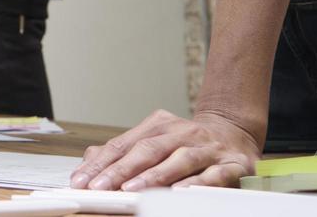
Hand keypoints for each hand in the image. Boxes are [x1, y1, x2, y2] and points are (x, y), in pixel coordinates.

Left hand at [69, 109, 260, 189]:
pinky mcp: (232, 164)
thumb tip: (89, 162)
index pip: (124, 144)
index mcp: (159, 125)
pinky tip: (180, 192)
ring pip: (178, 159)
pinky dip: (196, 183)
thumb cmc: (188, 141)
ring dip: (154, 176)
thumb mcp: (155, 139)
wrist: (235, 132)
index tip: (82, 180)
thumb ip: (125, 150)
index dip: (101, 163)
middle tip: (100, 187)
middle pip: (147, 149)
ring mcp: (207, 147)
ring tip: (132, 189)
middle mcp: (181, 132)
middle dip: (121, 170)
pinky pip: (213, 174)